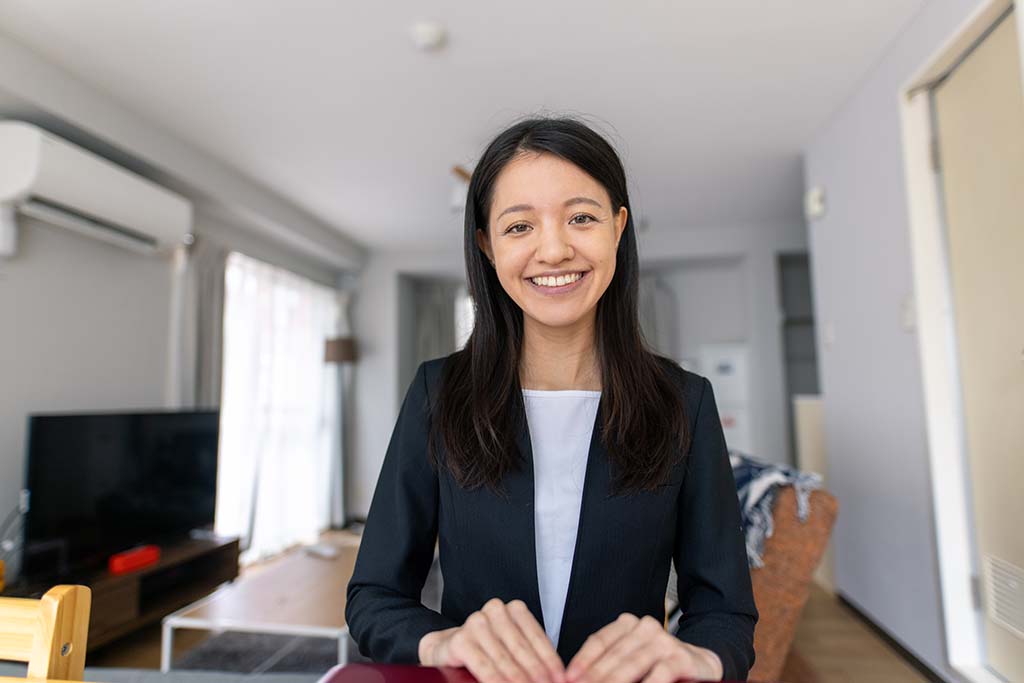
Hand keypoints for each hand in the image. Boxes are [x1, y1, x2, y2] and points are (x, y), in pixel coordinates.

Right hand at [418, 598, 566, 682]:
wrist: (449, 648)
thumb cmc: (488, 649)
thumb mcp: (513, 649)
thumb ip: (533, 657)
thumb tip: (558, 678)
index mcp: (514, 609)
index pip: (538, 638)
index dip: (551, 663)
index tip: (562, 680)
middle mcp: (495, 611)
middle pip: (522, 650)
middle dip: (537, 676)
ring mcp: (476, 623)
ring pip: (504, 659)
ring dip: (519, 681)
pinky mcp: (461, 640)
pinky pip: (484, 666)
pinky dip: (495, 681)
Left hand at [565, 614, 722, 682]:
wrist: (701, 663)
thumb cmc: (660, 664)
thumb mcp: (632, 658)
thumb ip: (609, 664)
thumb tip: (577, 677)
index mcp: (628, 624)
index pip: (599, 641)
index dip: (582, 660)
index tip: (567, 678)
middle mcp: (645, 627)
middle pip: (613, 655)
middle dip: (595, 677)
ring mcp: (663, 641)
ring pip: (632, 664)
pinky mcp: (680, 658)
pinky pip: (658, 674)